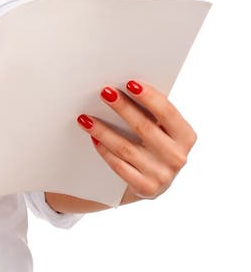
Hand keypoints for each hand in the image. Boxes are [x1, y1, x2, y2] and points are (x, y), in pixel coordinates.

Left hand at [76, 80, 196, 201]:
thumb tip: (125, 87)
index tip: (130, 82)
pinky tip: (92, 138)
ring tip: (86, 117)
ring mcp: (162, 175)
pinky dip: (104, 150)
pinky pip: (119, 166)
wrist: (153, 181)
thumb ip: (152, 112)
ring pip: (126, 148)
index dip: (149, 96)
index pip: (167, 112)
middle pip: (144, 127)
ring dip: (103, 130)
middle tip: (105, 92)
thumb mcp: (162, 129)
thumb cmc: (155, 143)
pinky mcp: (146, 188)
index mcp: (185, 136)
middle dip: (122, 107)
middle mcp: (177, 157)